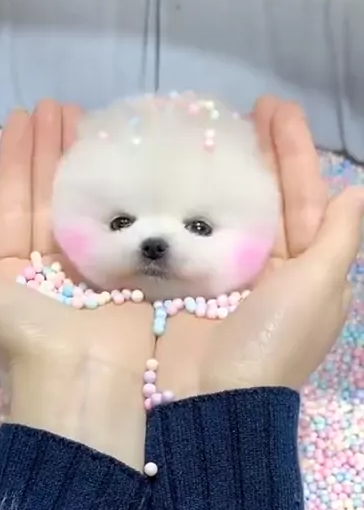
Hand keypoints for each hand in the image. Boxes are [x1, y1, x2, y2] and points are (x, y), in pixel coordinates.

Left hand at [0, 102, 153, 469]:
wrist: (81, 379)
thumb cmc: (24, 336)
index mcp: (13, 271)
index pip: (13, 202)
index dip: (17, 159)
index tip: (26, 117)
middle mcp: (52, 266)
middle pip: (51, 195)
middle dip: (53, 151)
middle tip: (60, 106)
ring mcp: (94, 269)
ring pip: (88, 204)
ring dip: (86, 162)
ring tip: (89, 117)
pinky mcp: (130, 274)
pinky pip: (125, 223)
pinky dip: (125, 192)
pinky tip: (126, 157)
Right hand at [156, 98, 362, 395]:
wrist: (209, 403)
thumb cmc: (269, 344)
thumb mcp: (317, 290)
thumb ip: (338, 240)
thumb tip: (357, 192)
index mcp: (301, 268)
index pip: (302, 196)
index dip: (292, 152)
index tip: (274, 108)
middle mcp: (261, 266)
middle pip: (260, 196)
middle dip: (256, 150)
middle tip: (244, 106)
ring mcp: (215, 273)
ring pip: (219, 209)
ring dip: (213, 170)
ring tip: (201, 126)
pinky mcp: (175, 282)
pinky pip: (178, 231)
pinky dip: (173, 202)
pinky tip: (164, 170)